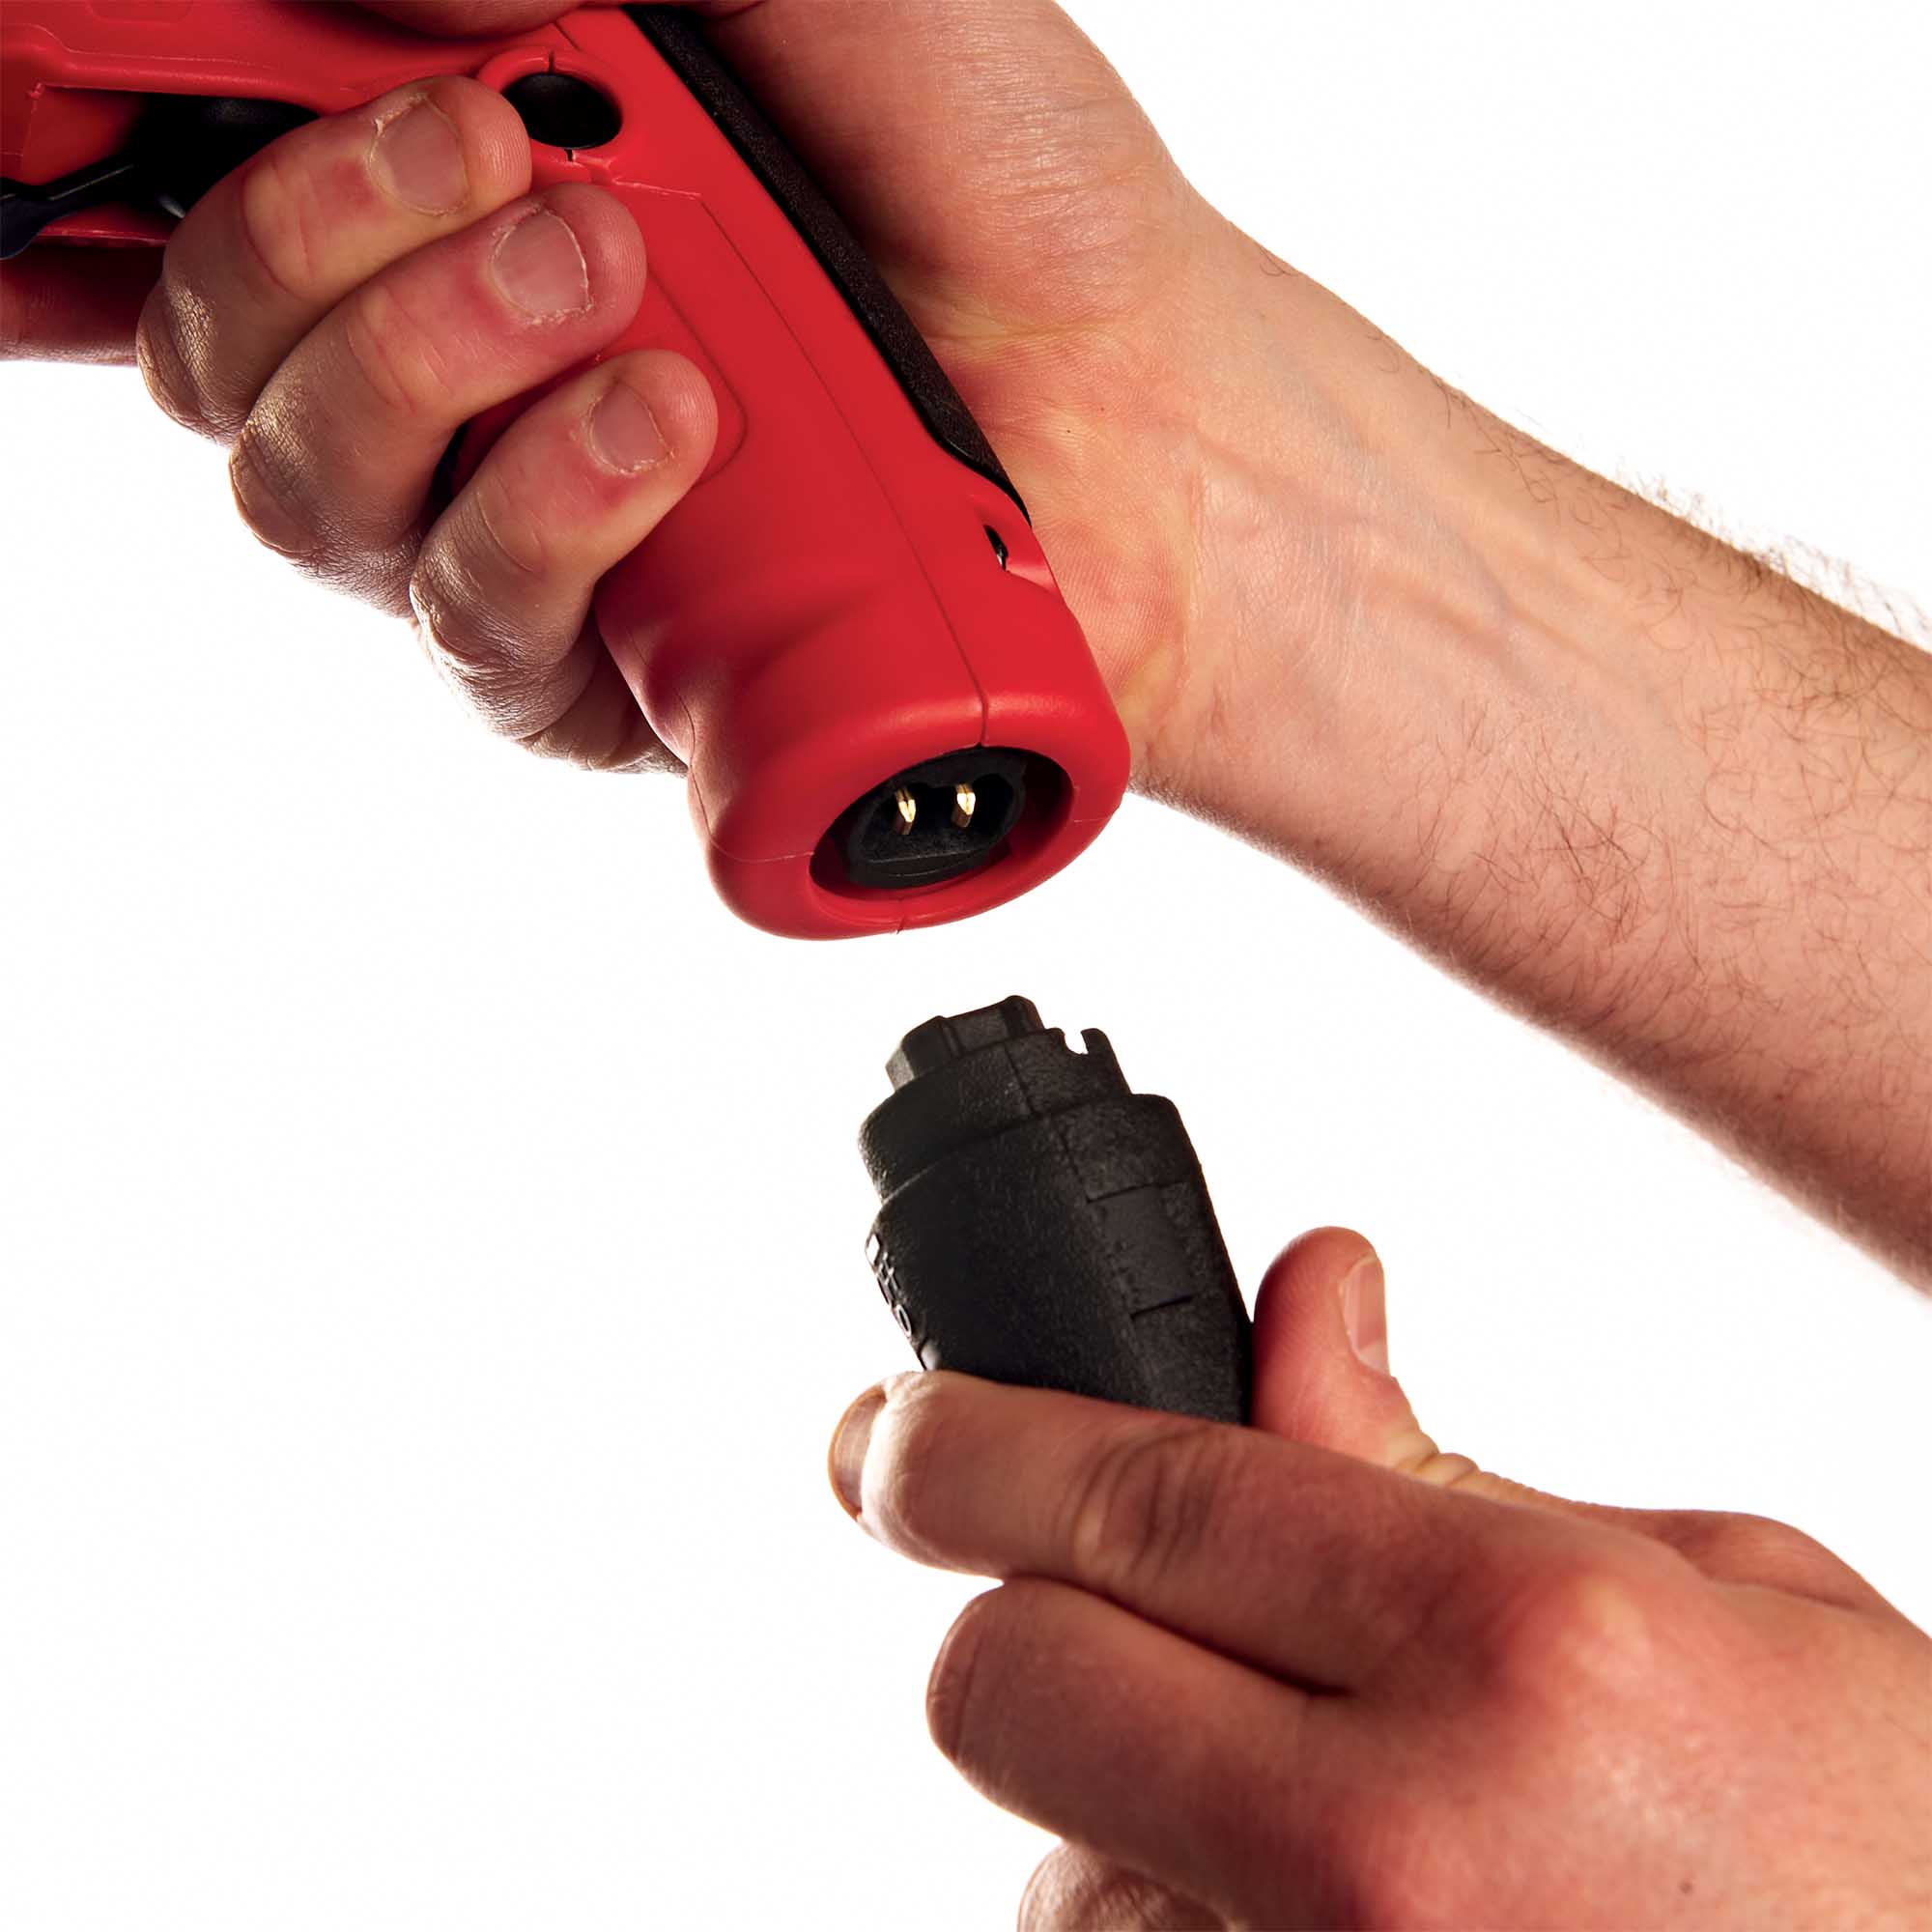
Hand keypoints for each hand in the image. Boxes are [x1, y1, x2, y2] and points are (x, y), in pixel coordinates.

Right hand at [0, 0, 1247, 772]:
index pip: (209, 187)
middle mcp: (470, 373)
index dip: (79, 147)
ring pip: (313, 492)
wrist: (1154, 405)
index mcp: (473, 192)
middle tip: (505, 155)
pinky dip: (547, 511)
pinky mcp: (608, 670)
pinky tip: (666, 430)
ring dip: (420, 365)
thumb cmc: (1004, 188)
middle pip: (222, 350)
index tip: (54, 88)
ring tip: (615, 286)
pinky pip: (475, 618)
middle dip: (321, 235)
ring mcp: (528, 531)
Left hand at [827, 1231, 1930, 1927]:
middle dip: (1019, 1616)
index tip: (889, 1434)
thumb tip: (1300, 1309)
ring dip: (1121, 1812)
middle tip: (1079, 1595)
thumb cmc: (1900, 1856)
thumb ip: (1453, 1463)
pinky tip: (1335, 1918)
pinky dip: (1177, 1928)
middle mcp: (1399, 1861)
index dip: (962, 1443)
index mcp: (1527, 1654)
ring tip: (1324, 1816)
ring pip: (1053, 1869)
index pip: (1135, 1488)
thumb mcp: (1727, 1596)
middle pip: (1014, 1683)